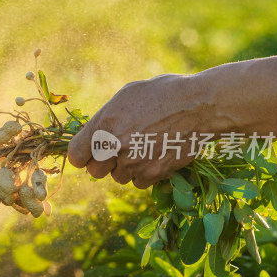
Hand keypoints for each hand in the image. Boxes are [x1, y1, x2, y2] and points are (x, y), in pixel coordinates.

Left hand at [67, 74, 208, 188]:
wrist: (201, 106)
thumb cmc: (163, 94)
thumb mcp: (126, 96)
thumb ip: (105, 118)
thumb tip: (92, 135)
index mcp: (104, 124)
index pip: (76, 155)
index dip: (81, 154)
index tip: (87, 153)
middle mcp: (115, 146)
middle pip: (94, 171)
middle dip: (103, 162)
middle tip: (118, 150)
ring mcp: (134, 162)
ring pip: (118, 177)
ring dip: (125, 168)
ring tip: (141, 148)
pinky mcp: (153, 173)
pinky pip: (138, 182)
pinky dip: (144, 173)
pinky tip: (154, 155)